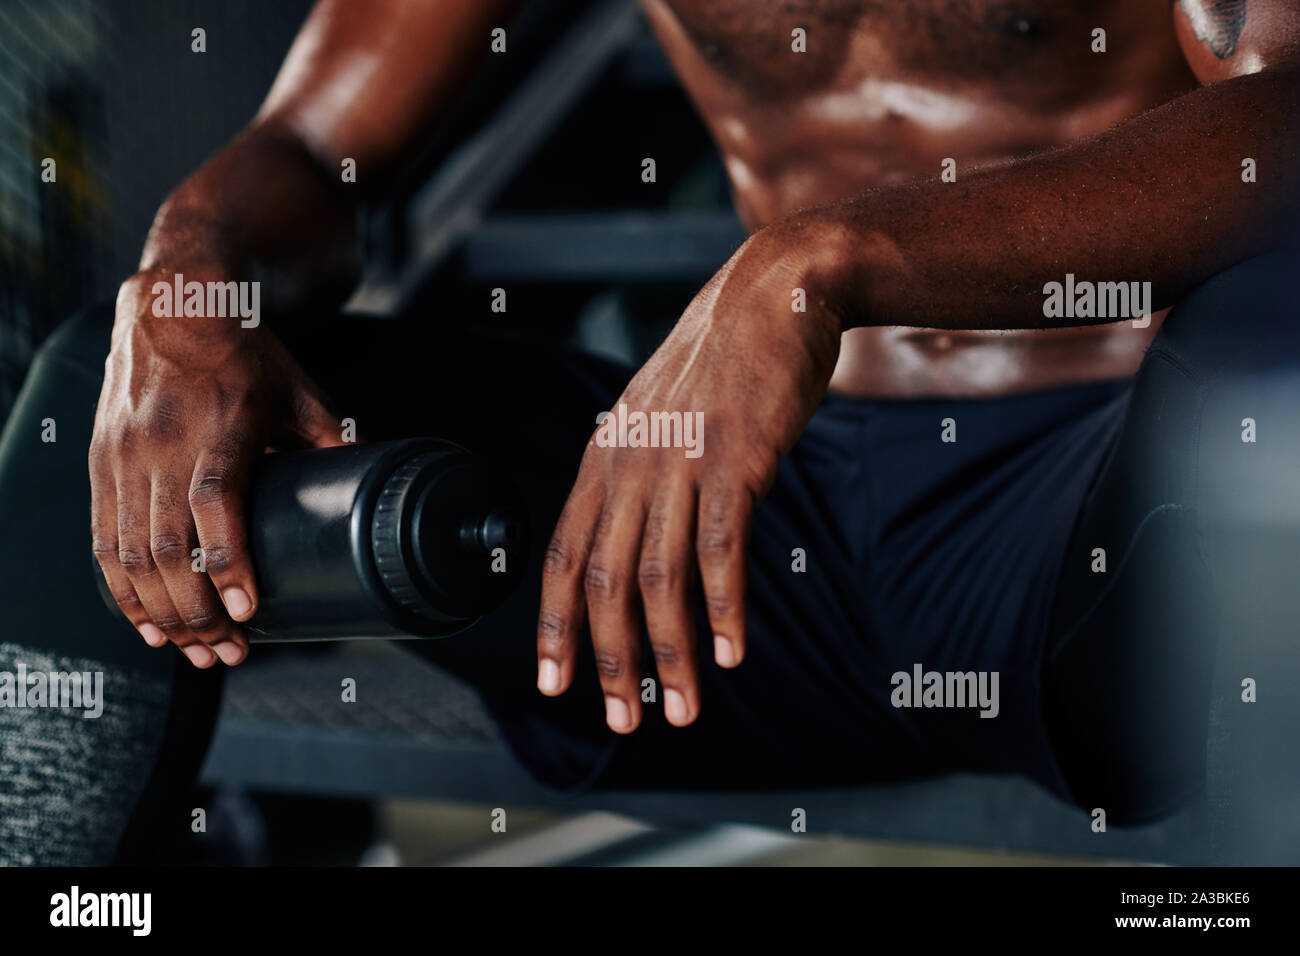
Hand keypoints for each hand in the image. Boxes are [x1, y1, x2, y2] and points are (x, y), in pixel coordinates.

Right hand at [90, 268, 347, 667]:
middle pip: (170, 547)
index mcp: (217, 429)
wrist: (173, 305)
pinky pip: (103, 540)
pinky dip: (121, 590)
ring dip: (163, 613)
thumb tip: (372, 474)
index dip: (227, 563)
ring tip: (195, 652)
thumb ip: (330, 436)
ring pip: (132, 554)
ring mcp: (125, 458)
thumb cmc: (244, 353)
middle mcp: (162, 447)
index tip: (246, 612)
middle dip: (198, 612)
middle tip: (228, 654)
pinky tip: (146, 624)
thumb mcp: (298, 389)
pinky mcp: (103, 466)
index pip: (215, 505)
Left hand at [536, 220, 848, 731]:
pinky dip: (724, 608)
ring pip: (657, 579)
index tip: (555, 683)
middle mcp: (629, 464)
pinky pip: (721, 549)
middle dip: (610, 660)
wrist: (773, 291)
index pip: (563, 557)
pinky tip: (732, 653)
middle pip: (603, 582)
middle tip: (621, 720)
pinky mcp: (734, 458)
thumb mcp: (659, 415)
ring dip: (669, 654)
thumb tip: (640, 532)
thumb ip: (643, 472)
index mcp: (604, 456)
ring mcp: (678, 461)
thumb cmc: (722, 362)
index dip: (555, 627)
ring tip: (680, 710)